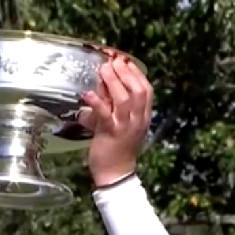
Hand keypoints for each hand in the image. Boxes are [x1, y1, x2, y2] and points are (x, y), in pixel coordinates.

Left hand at [79, 55, 152, 186]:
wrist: (115, 173)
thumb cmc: (116, 148)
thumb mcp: (119, 123)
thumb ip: (114, 105)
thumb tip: (103, 84)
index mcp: (143, 117)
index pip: (146, 90)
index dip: (136, 73)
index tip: (125, 60)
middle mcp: (138, 120)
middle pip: (138, 91)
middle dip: (126, 73)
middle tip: (113, 60)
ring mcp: (126, 127)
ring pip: (125, 99)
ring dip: (114, 82)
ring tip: (103, 69)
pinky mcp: (111, 134)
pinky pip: (105, 115)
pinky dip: (96, 102)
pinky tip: (87, 93)